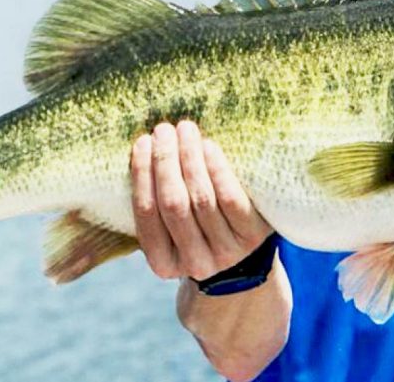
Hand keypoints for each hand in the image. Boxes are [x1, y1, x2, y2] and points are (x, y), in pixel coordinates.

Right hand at [131, 120, 272, 280]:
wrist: (245, 254)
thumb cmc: (197, 226)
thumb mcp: (171, 229)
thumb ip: (156, 201)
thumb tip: (144, 147)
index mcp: (163, 263)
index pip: (146, 213)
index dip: (142, 174)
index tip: (141, 142)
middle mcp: (193, 262)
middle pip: (173, 203)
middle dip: (165, 161)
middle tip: (163, 130)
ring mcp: (225, 252)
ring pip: (202, 198)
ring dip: (190, 158)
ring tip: (185, 130)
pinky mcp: (251, 236)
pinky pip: (230, 199)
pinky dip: (217, 169)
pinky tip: (208, 147)